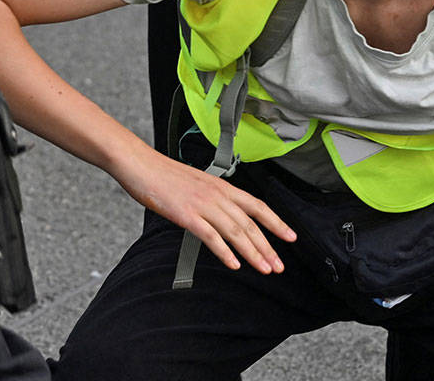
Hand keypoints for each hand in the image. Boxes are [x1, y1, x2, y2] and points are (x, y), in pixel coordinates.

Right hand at [113, 147, 296, 273]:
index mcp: (222, 186)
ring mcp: (203, 204)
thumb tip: (224, 216)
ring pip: (236, 232)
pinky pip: (211, 236)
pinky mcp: (187, 215)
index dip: (276, 222)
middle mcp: (218, 195)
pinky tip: (234, 264)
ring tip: (264, 269)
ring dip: (252, 253)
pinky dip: (225, 252)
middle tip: (279, 265)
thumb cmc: (165, 175)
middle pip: (250, 223)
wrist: (142, 165)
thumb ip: (214, 198)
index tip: (291, 236)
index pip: (257, 205)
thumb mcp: (198, 184)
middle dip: (268, 246)